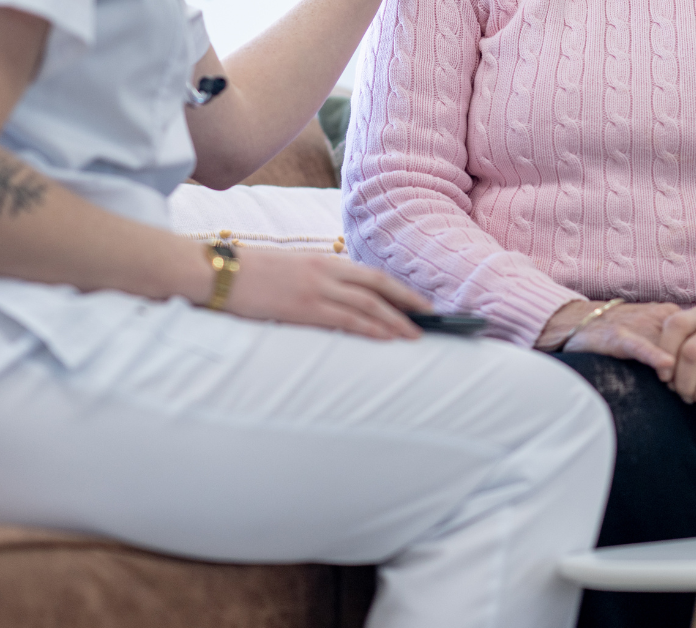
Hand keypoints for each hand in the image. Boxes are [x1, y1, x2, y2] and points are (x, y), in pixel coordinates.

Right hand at [223, 249, 430, 339]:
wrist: (216, 272)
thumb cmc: (249, 274)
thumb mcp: (291, 268)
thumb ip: (318, 279)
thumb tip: (342, 297)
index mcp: (323, 260)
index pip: (371, 275)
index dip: (398, 289)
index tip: (417, 302)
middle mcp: (325, 270)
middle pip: (378, 286)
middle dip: (407, 303)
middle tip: (429, 317)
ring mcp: (316, 288)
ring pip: (368, 305)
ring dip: (395, 321)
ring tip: (414, 335)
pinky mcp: (303, 307)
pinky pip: (347, 319)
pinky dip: (371, 328)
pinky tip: (387, 337)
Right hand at [537, 301, 680, 370]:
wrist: (578, 321)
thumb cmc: (617, 331)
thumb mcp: (651, 332)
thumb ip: (673, 345)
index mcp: (670, 315)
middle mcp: (659, 316)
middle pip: (688, 345)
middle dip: (694, 372)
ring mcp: (639, 325)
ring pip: (670, 347)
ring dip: (679, 373)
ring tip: (684, 395)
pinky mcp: (619, 336)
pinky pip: (640, 345)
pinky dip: (654, 356)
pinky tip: (665, 368)